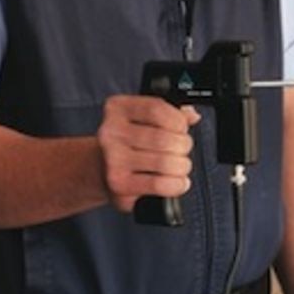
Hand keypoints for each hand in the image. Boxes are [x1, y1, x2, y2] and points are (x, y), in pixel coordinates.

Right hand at [97, 95, 200, 211]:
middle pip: (164, 139)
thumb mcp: (145, 119)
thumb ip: (170, 114)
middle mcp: (111, 132)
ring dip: (182, 166)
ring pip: (165, 162)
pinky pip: (159, 184)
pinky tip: (177, 182)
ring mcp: (113, 159)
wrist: (101, 169)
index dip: (178, 120)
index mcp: (117, 108)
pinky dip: (176, 184)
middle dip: (183, 146)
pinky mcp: (119, 184)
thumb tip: (192, 116)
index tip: (182, 128)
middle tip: (182, 150)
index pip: (156, 109)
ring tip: (179, 166)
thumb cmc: (130, 143)